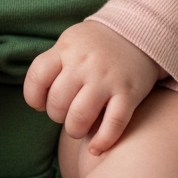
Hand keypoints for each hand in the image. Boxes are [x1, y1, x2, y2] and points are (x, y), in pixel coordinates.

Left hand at [24, 19, 166, 154]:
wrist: (142, 31)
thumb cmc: (98, 45)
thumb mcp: (72, 42)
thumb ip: (54, 65)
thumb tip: (40, 103)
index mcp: (68, 48)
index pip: (37, 77)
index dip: (34, 97)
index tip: (43, 101)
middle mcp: (86, 63)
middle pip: (57, 103)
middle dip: (58, 115)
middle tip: (68, 111)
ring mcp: (108, 78)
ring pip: (79, 118)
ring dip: (75, 130)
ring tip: (81, 126)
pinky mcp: (129, 93)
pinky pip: (112, 125)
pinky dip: (102, 141)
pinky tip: (96, 146)